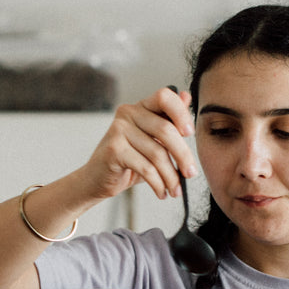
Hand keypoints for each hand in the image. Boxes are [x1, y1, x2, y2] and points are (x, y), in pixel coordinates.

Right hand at [78, 86, 197, 202]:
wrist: (98, 178)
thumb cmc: (129, 159)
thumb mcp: (153, 140)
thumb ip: (169, 120)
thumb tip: (187, 96)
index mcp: (140, 107)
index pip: (164, 97)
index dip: (181, 113)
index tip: (190, 133)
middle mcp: (127, 113)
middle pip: (166, 130)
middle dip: (183, 155)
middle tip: (190, 173)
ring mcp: (118, 130)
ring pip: (158, 153)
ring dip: (171, 176)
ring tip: (174, 189)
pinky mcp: (114, 150)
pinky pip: (146, 168)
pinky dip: (158, 184)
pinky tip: (161, 191)